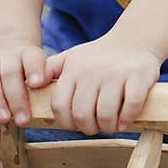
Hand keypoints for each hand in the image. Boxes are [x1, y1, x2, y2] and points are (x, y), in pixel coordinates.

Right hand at [0, 44, 48, 125]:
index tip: (37, 84)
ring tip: (4, 118)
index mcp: (29, 55)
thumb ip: (45, 87)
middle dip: (16, 98)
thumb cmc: (28, 77)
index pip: (33, 58)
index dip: (35, 69)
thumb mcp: (40, 77)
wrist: (8, 58)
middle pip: (10, 72)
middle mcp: (9, 54)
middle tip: (22, 120)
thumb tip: (50, 103)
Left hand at [44, 38, 160, 133]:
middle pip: (82, 114)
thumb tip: (28, 86)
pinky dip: (126, 119)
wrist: (133, 40)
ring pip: (105, 113)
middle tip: (95, 127)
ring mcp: (116, 74)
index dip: (66, 122)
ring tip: (110, 126)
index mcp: (73, 69)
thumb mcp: (70, 57)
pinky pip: (131, 105)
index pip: (60, 105)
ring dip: (107, 127)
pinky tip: (124, 121)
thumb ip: (49, 70)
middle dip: (88, 127)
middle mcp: (92, 71)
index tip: (76, 125)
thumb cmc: (98, 56)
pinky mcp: (138, 77)